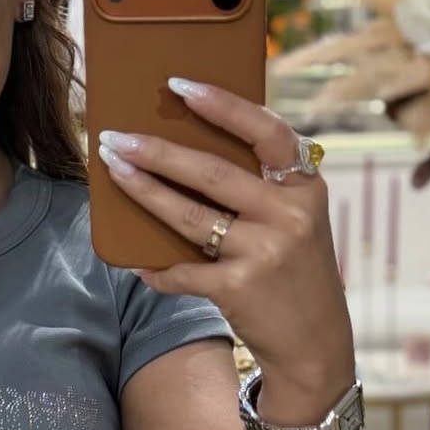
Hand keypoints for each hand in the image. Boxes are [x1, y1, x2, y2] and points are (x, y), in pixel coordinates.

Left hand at [97, 79, 354, 401]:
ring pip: (189, 216)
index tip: (179, 85)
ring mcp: (264, 252)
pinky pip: (183, 271)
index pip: (265, 131)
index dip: (222, 105)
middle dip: (156, 151)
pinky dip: (157, 269)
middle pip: (211, 172)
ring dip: (144, 192)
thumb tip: (187, 150)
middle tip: (115, 137)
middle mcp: (290, 215)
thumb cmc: (295, 273)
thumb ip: (262, 188)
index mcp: (306, 187)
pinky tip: (136, 263)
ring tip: (114, 171)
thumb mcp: (297, 221)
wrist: (315, 344)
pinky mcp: (239, 288)